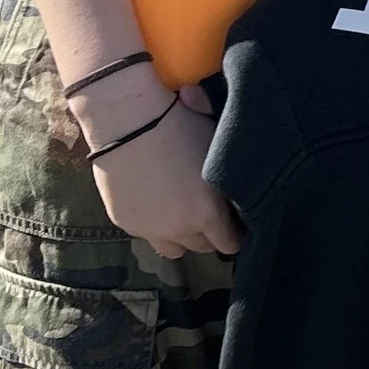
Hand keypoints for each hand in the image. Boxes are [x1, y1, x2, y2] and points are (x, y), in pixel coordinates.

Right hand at [85, 78, 241, 259]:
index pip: (230, 243)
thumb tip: (242, 190)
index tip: (232, 219)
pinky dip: (154, 223)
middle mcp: (180, 228)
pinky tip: (154, 198)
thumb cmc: (180, 126)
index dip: (234, 231)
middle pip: (204, 247)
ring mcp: (150, 229)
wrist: (127, 120)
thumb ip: (229, 182)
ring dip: (181, 235)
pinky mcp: (126, 223)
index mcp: (208, 213)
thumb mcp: (217, 150)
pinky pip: (148, 233)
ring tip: (180, 209)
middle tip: (206, 208)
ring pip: (174, 248)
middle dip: (209, 232)